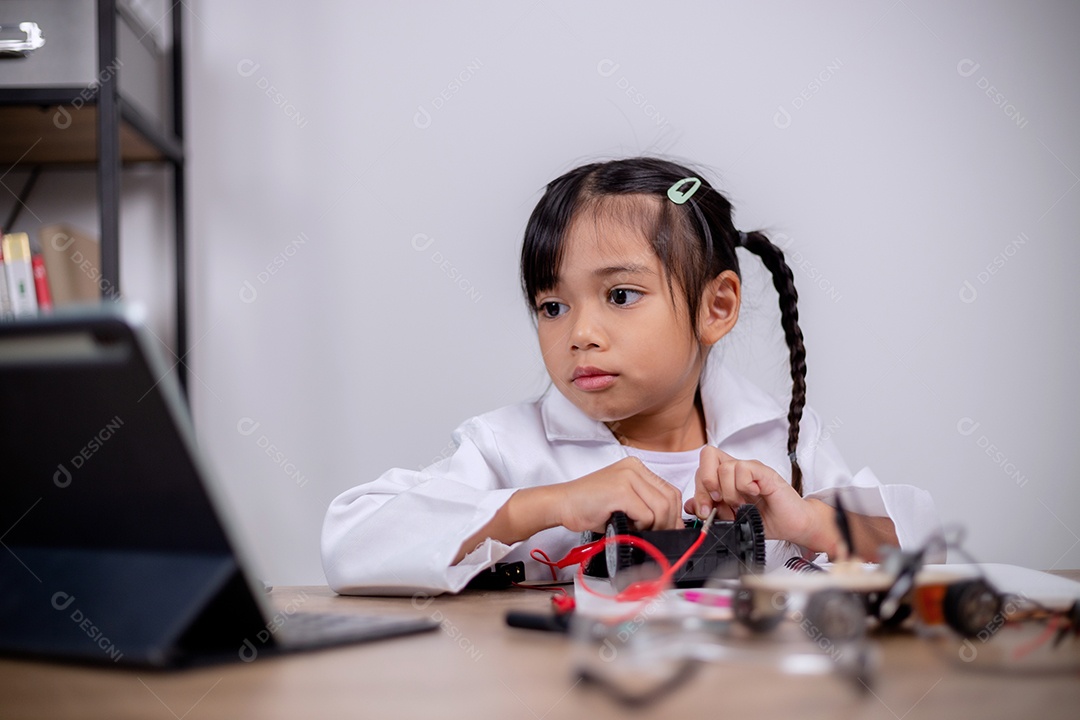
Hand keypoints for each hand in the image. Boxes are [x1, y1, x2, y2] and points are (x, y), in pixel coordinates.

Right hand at [550, 457, 682, 533]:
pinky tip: (626, 526)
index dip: (673, 514)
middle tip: (655, 535)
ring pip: (661, 508)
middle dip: (667, 522)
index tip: (668, 528)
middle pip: (670, 499)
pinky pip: (646, 515)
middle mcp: (634, 468)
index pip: (670, 491)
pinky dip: (640, 527)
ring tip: (638, 530)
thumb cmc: (589, 505)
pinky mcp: (621, 491)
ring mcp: (628, 477)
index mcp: (636, 467)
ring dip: (654, 526)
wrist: (562, 504)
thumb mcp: (624, 500)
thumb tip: (672, 523)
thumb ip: (646, 504)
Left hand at [685, 447, 823, 548]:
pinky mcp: (764, 473)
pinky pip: (743, 469)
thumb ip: (711, 510)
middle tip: (719, 504)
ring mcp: (751, 469)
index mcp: (726, 478)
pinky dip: (744, 486)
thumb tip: (690, 506)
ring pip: (724, 467)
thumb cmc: (765, 519)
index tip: (706, 511)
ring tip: (742, 504)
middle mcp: (737, 470)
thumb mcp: (731, 519)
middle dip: (707, 486)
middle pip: (708, 456)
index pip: (701, 468)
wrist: (792, 526)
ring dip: (729, 492)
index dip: (698, 489)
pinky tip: (753, 496)